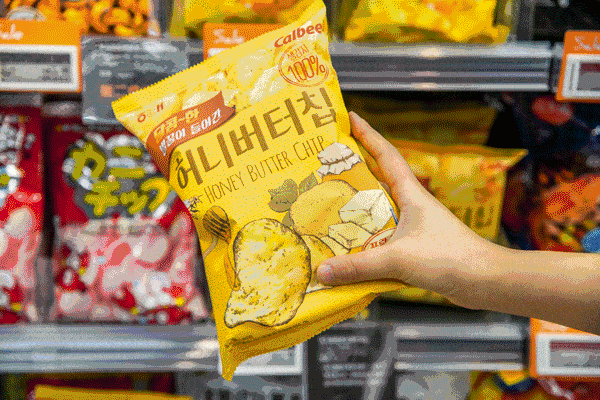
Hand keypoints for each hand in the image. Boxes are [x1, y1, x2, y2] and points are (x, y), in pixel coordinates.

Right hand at [316, 112, 501, 309]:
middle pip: (377, 183)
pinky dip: (364, 244)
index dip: (368, 135)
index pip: (386, 156)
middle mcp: (411, 207)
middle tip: (327, 167)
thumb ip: (359, 266)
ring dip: (356, 212)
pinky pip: (381, 241)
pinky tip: (348, 253)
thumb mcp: (398, 258)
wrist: (484, 281)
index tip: (350, 118)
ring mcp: (413, 228)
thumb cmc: (449, 257)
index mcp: (410, 195)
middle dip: (354, 173)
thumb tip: (322, 271)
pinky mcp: (414, 249)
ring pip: (377, 214)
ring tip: (328, 210)